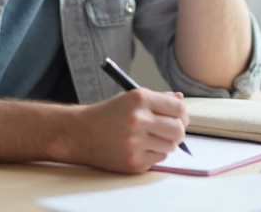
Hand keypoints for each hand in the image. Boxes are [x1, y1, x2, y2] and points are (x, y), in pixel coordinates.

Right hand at [69, 89, 187, 173]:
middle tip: (170, 131)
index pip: (178, 108)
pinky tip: (138, 148)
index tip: (179, 117)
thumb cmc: (107, 114)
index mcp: (139, 99)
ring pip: (170, 147)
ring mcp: (135, 143)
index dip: (181, 114)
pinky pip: (158, 159)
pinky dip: (153, 154)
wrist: (79, 133)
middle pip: (178, 130)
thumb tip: (180, 100)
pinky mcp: (132, 162)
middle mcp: (138, 120)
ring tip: (150, 139)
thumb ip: (158, 99)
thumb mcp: (130, 98)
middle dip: (178, 131)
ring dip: (165, 144)